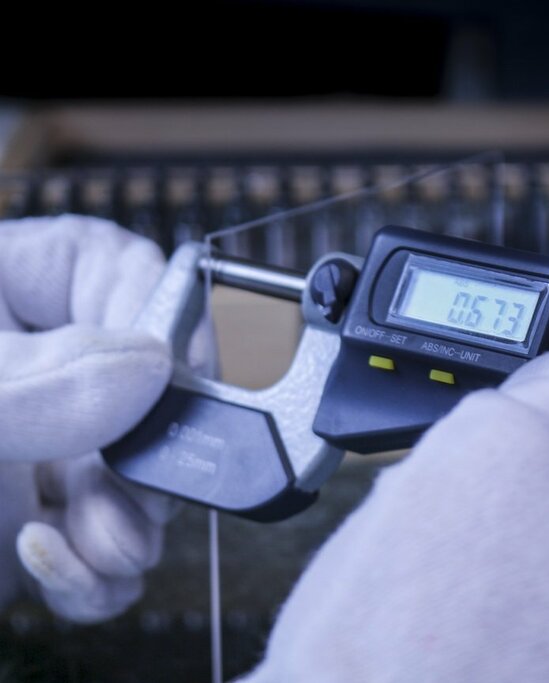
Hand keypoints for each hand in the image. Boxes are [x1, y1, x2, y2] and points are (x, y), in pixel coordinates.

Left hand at [0, 215, 205, 622]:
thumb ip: (37, 377)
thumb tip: (149, 369)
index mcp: (26, 285)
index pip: (144, 282)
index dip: (176, 338)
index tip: (174, 391)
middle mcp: (52, 364)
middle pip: (162, 397)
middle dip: (154, 459)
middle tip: (133, 485)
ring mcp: (50, 444)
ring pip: (147, 482)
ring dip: (134, 528)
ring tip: (96, 538)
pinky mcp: (45, 517)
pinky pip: (110, 550)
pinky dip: (96, 576)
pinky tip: (50, 558)